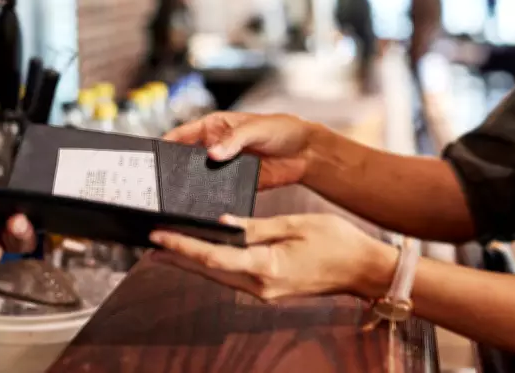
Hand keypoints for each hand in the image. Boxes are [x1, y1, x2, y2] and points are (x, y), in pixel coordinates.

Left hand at [150, 214, 394, 301]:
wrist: (363, 270)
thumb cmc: (336, 242)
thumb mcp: (295, 224)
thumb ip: (255, 226)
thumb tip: (223, 223)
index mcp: (267, 267)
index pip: (213, 258)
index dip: (183, 246)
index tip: (159, 237)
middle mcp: (261, 286)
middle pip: (209, 272)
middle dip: (179, 257)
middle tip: (151, 244)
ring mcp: (265, 292)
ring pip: (220, 277)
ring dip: (193, 263)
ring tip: (168, 248)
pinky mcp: (270, 290)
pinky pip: (234, 277)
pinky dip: (214, 266)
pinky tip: (203, 255)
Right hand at [164, 112, 313, 189]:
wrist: (306, 152)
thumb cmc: (281, 129)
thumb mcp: (256, 128)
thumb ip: (234, 140)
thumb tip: (212, 154)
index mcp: (214, 127)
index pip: (182, 134)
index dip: (166, 143)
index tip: (153, 155)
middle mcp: (215, 147)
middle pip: (187, 158)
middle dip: (175, 168)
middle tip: (163, 180)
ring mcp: (224, 167)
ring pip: (200, 177)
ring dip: (192, 185)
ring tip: (179, 196)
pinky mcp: (236, 184)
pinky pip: (218, 192)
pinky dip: (211, 198)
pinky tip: (204, 205)